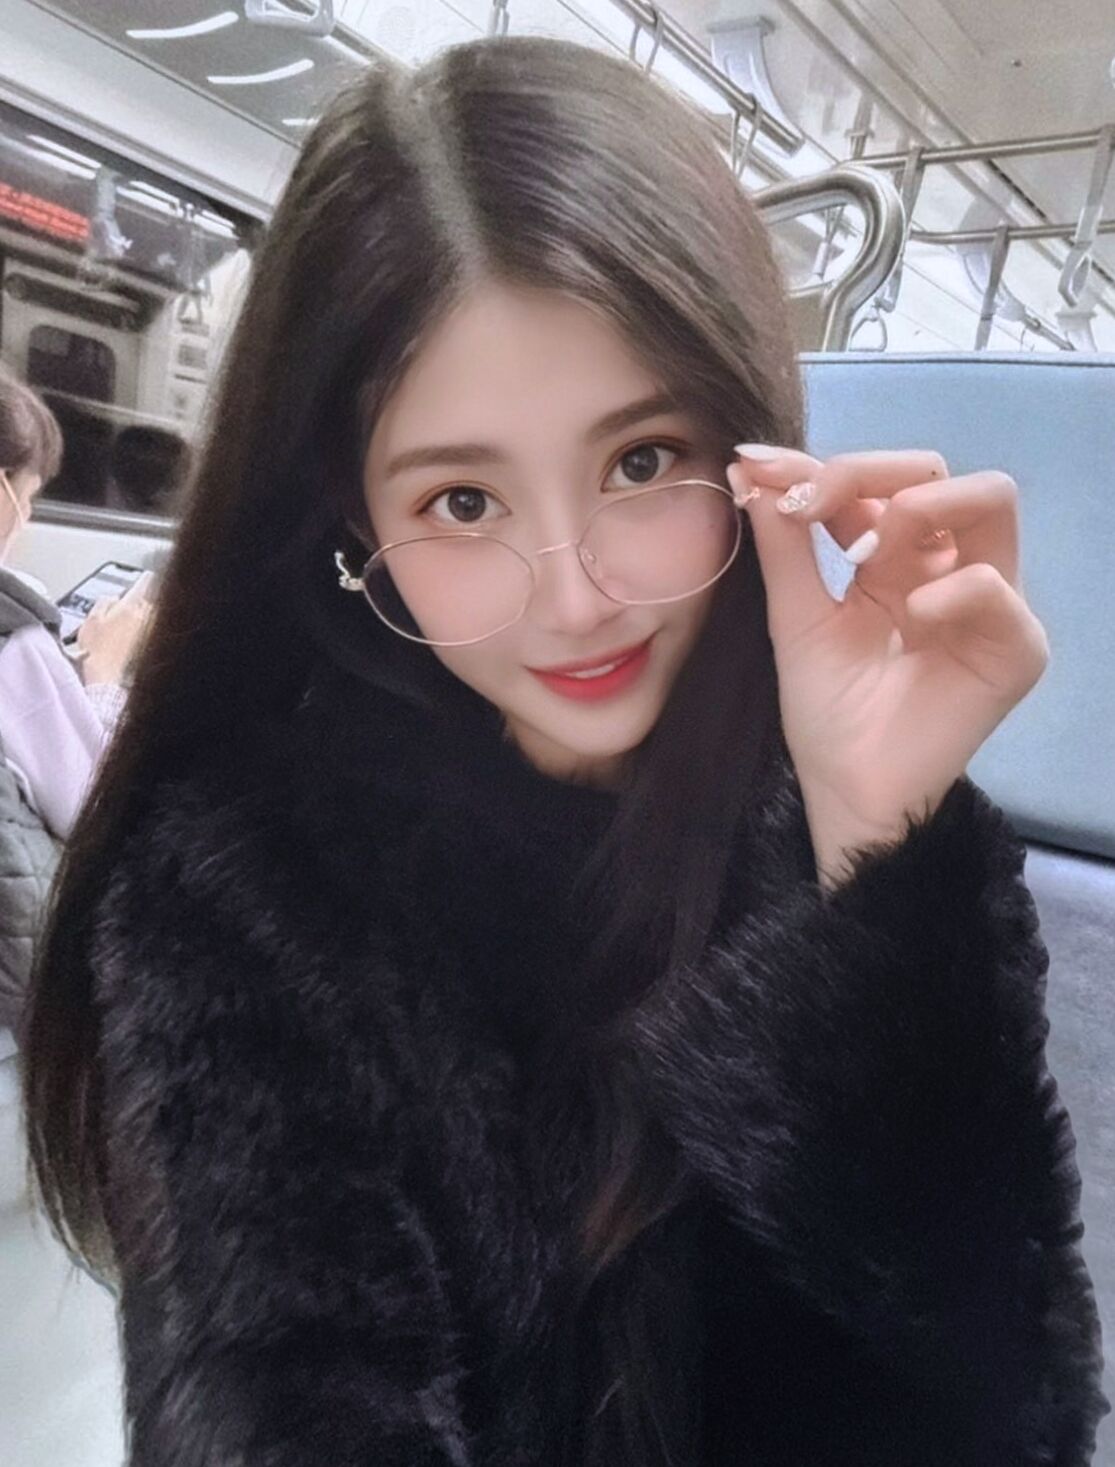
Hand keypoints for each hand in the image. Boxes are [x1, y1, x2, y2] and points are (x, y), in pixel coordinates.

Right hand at [76, 571, 156, 685]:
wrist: (107, 678)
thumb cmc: (97, 652)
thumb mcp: (91, 620)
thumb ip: (104, 603)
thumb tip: (114, 597)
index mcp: (130, 607)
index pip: (143, 585)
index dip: (144, 579)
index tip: (147, 576)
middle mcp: (146, 618)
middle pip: (147, 603)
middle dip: (137, 606)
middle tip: (120, 617)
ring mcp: (150, 632)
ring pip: (149, 618)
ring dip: (140, 620)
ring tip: (122, 635)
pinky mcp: (151, 645)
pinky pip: (149, 633)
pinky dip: (142, 634)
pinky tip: (128, 645)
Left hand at [728, 447, 1049, 884]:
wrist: (846, 788)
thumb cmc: (828, 712)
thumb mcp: (795, 615)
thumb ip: (785, 544)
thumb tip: (755, 467)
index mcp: (898, 557)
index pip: (878, 481)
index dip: (822, 465)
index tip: (759, 469)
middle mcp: (947, 566)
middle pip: (936, 471)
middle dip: (867, 474)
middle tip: (810, 505)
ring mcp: (987, 601)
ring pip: (989, 499)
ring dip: (919, 506)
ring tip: (863, 555)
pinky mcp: (1015, 647)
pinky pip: (994, 586)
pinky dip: (948, 589)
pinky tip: (910, 617)